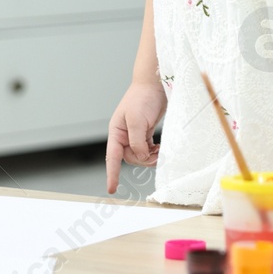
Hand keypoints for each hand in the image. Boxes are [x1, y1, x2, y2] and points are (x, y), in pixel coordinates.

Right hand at [106, 79, 166, 193]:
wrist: (155, 84)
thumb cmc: (143, 98)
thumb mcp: (137, 121)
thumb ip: (137, 141)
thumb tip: (141, 157)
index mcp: (116, 132)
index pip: (112, 158)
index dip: (112, 174)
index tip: (112, 189)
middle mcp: (124, 135)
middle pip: (131, 157)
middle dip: (143, 160)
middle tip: (156, 156)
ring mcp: (135, 134)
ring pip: (141, 155)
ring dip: (150, 157)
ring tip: (160, 152)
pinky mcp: (146, 132)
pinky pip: (148, 149)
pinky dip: (154, 152)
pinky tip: (160, 149)